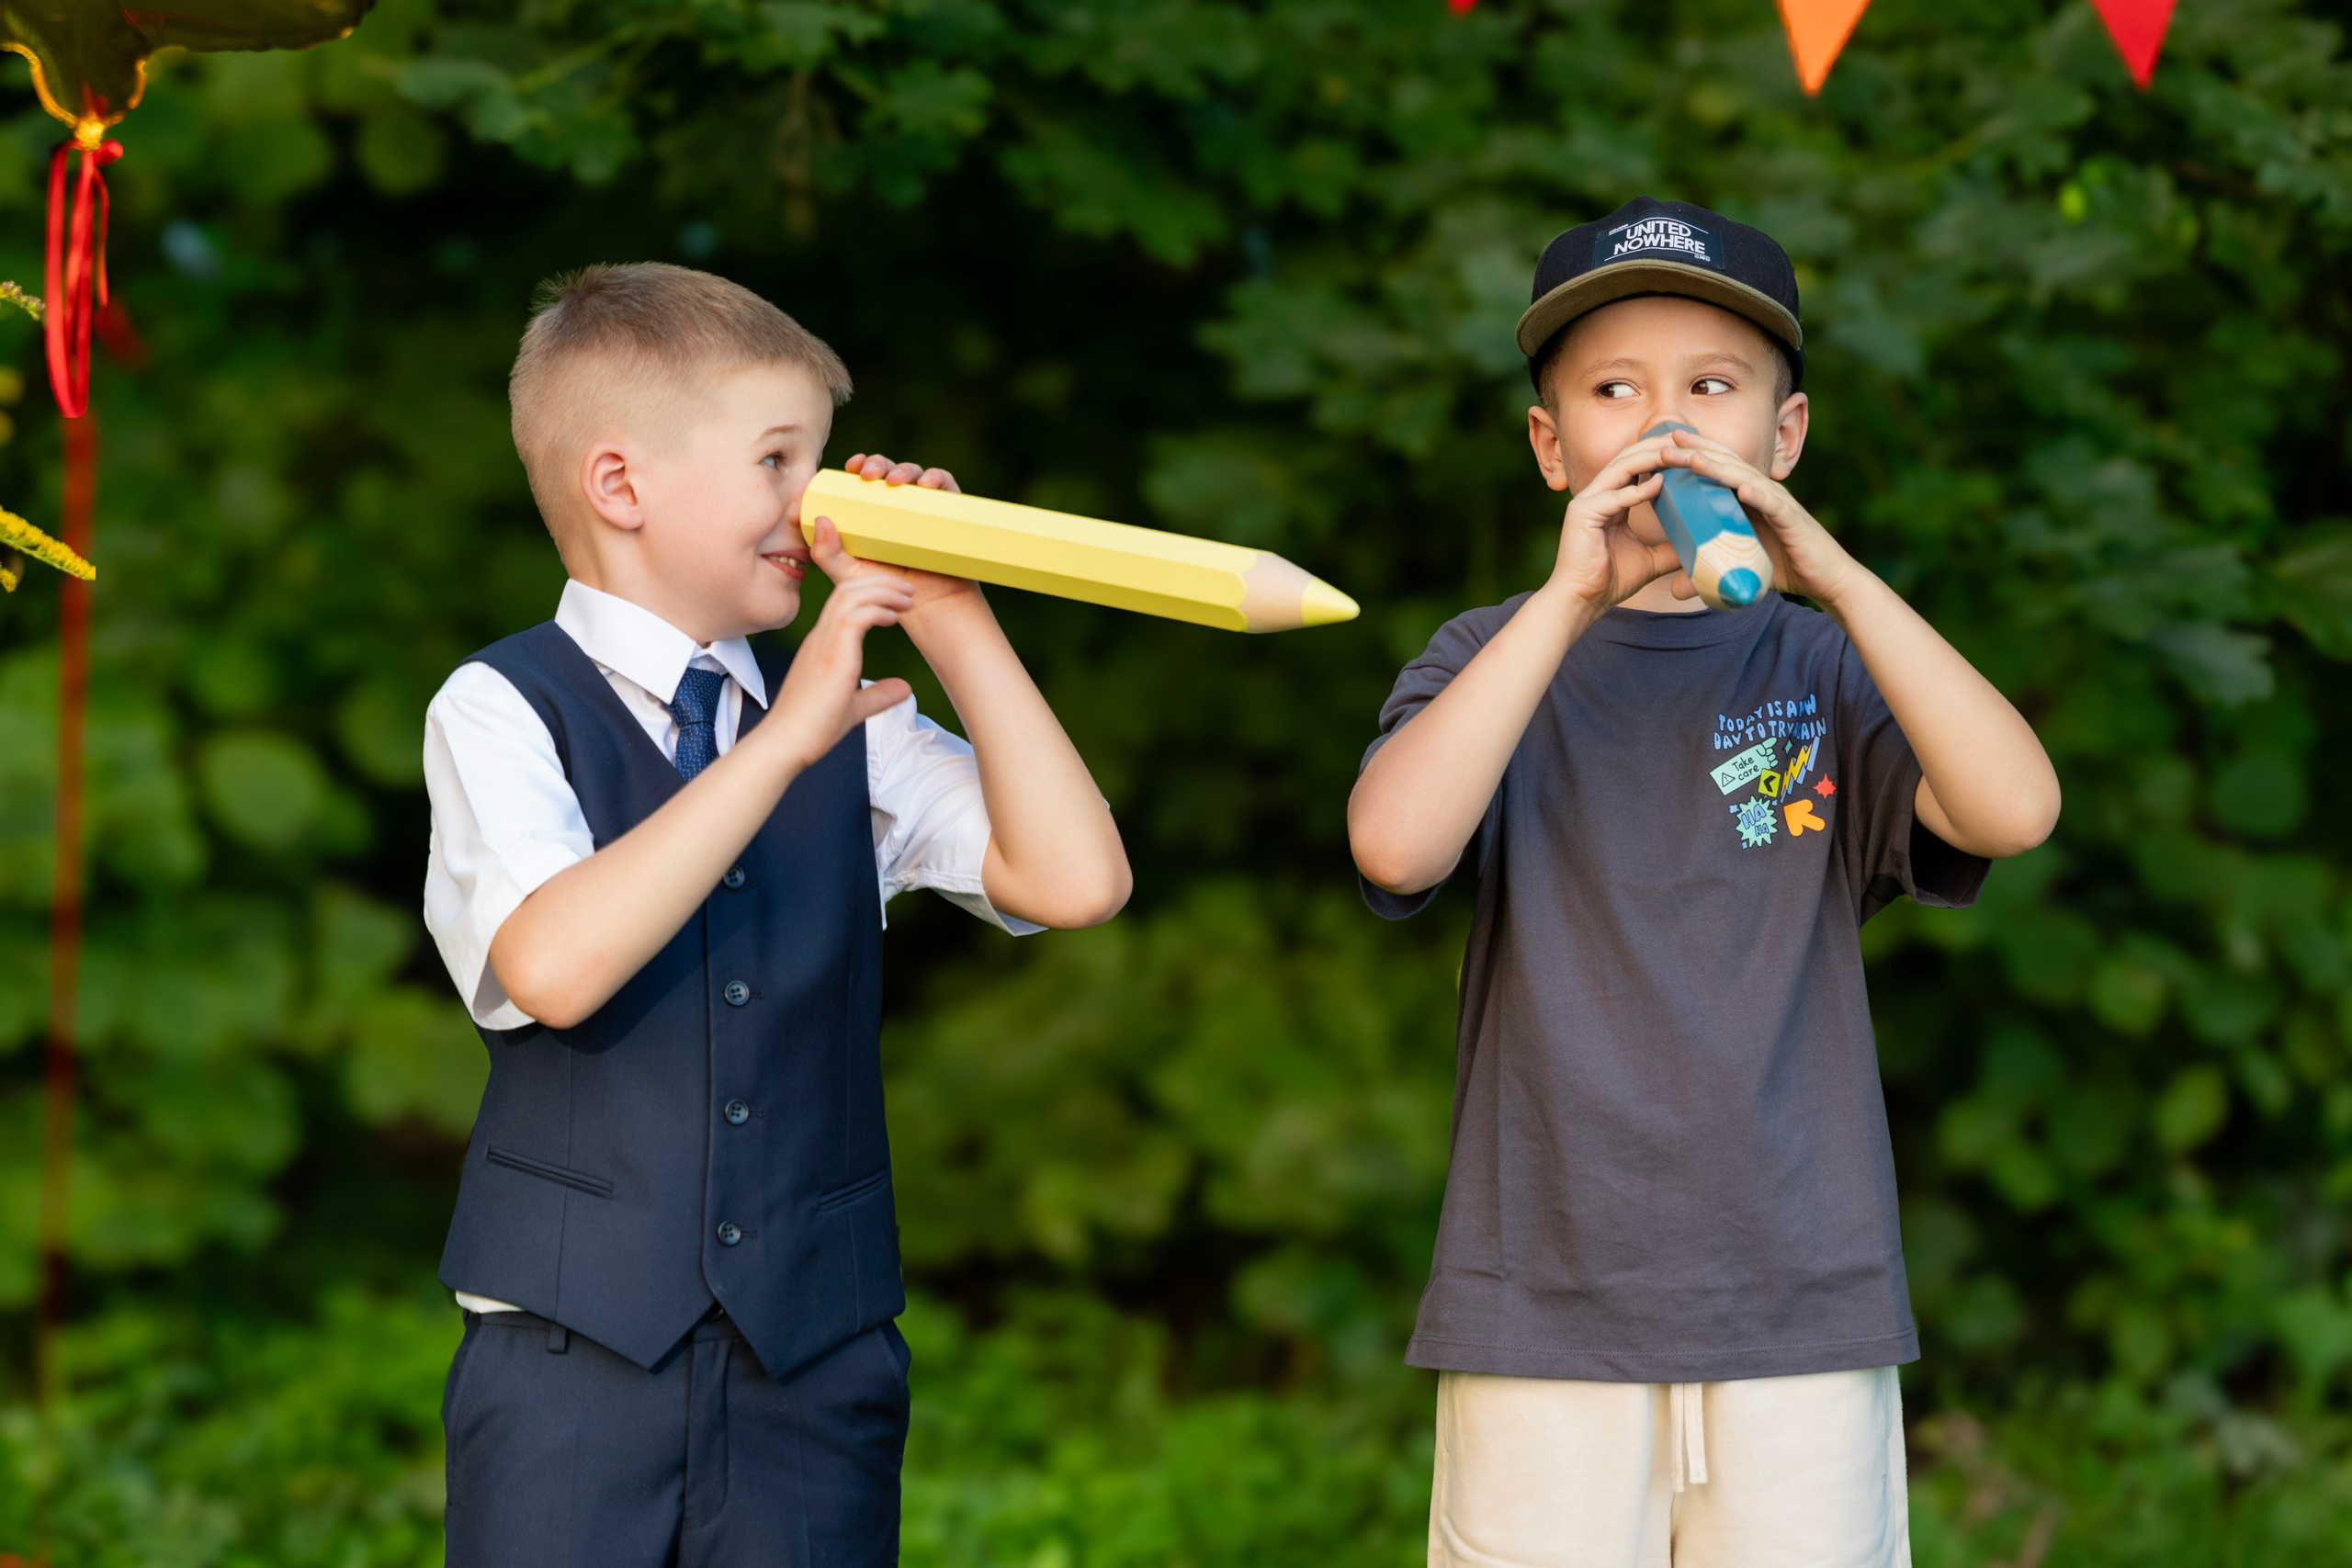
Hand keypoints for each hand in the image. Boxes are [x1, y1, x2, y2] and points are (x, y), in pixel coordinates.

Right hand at [763, 526, 913, 768]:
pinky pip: (854, 618)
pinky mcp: (832, 656)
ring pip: (850, 596)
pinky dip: (876, 610)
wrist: (788, 742)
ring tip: (907, 598)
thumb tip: (903, 688)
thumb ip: (878, 694)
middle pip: (847, 588)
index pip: (843, 600)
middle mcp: (820, 637)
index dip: (872, 591)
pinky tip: (893, 618)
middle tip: (908, 589)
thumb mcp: (855, 706)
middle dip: (881, 582)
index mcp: (822, 644)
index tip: (897, 598)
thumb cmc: (813, 727)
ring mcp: (823, 644)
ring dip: (882, 591)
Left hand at [824, 452, 984, 622]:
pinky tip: (927, 484)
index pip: (865, 480)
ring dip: (904, 469)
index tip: (852, 466)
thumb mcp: (848, 575)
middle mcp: (899, 506)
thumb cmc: (885, 592)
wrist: (927, 609)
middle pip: (888, 472)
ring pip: (915, 475)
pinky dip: (938, 478)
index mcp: (874, 513)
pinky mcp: (950, 513)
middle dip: (878, 463)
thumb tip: (822, 518)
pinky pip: (947, 487)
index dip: (859, 465)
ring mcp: (925, 508)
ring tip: (895, 481)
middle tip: (869, 475)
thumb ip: (827, 555)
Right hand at [1545, 432, 1685, 611]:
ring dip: (1650, 457)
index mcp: (1609, 502)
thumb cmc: (1610, 582)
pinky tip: (1662, 482)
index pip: (1636, 467)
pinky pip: (1615, 496)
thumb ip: (1671, 546)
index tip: (1688, 449)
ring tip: (1677, 452)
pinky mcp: (1582, 513)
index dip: (1660, 455)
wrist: (1581, 602)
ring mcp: (1587, 502)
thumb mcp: (1651, 560)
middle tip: (1687, 438)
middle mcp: (1596, 496)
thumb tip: (1701, 545)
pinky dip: (1639, 489)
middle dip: (1658, 445)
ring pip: (1621, 468)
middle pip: (1628, 458)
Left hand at [1656, 429, 1862, 606]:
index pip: (1719, 468)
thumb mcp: (1737, 568)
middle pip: (1728, 465)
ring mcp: (1779, 504)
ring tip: (1694, 459)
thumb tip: (1673, 591)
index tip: (1664, 444)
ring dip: (1720, 468)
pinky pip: (1775, 506)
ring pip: (1747, 480)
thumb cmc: (1783, 567)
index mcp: (1749, 497)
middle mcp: (1764, 493)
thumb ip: (1706, 575)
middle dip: (1698, 451)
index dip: (1695, 453)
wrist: (1826, 579)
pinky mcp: (1794, 522)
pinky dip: (1759, 497)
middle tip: (1668, 440)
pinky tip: (1743, 490)